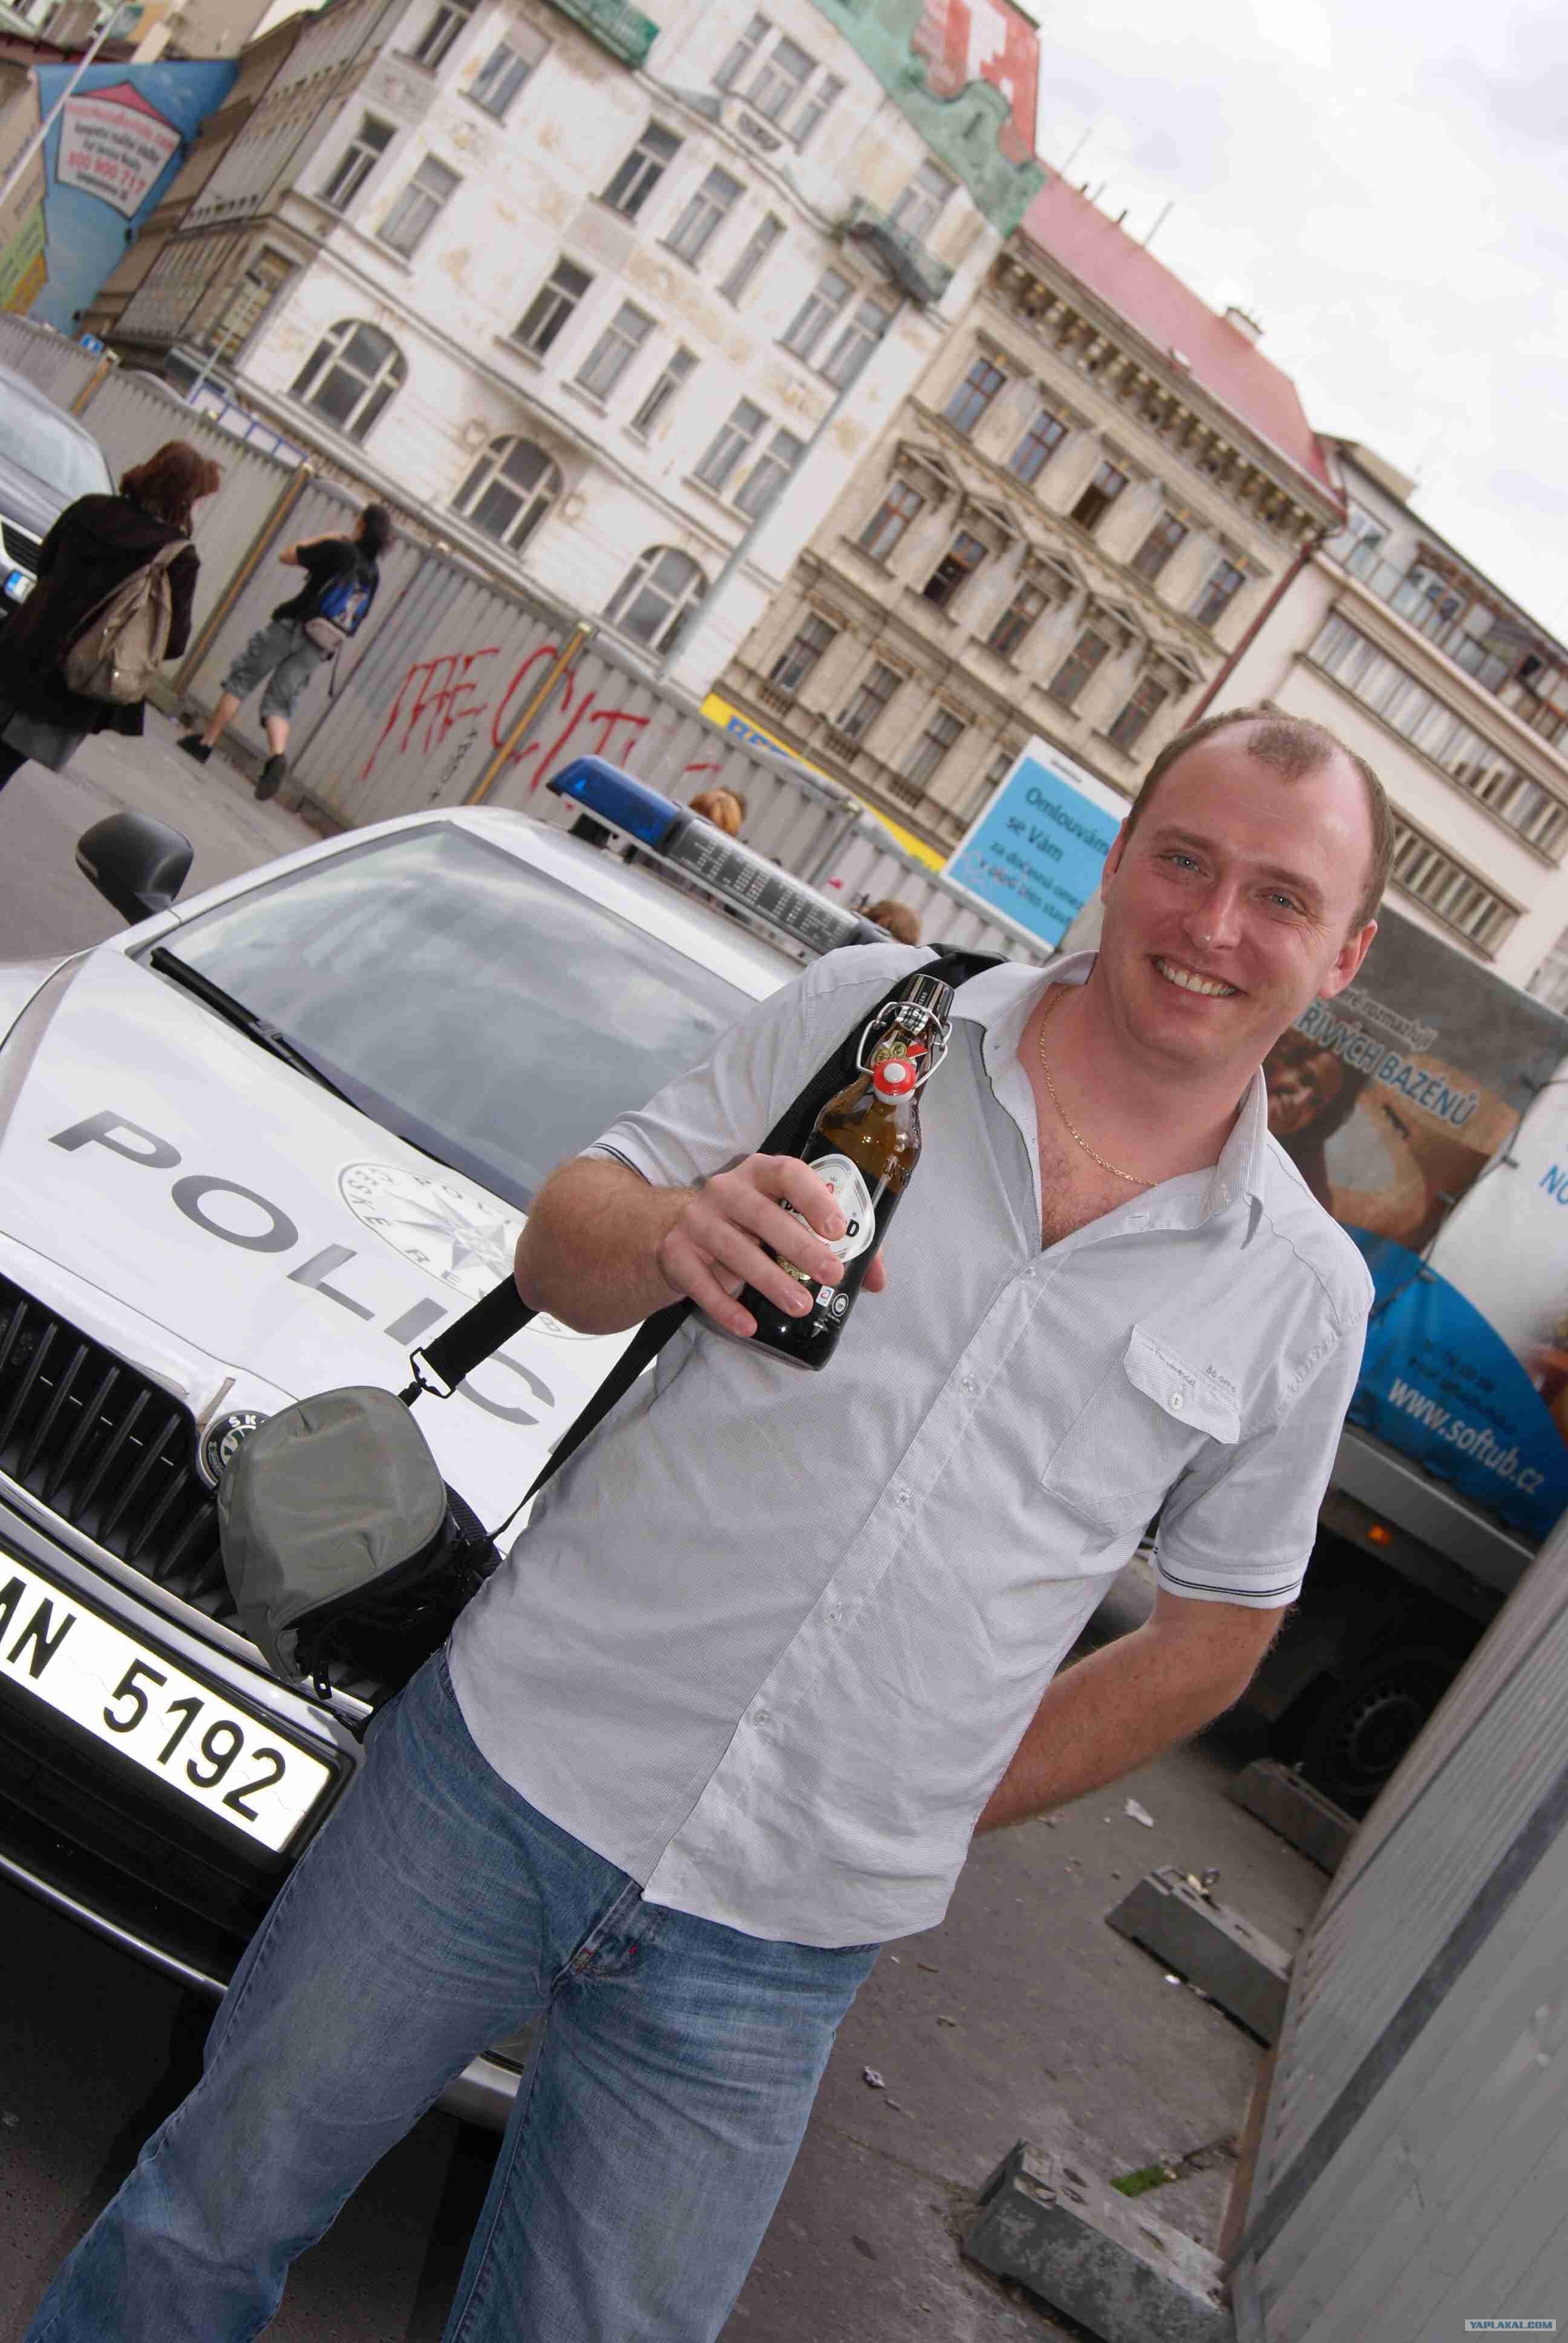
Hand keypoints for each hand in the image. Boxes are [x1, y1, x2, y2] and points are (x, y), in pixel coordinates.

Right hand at [654, 1154, 885, 1336]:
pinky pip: (699, 1283)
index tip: (837, 1228)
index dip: (813, 1197)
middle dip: (800, 1246)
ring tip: (800, 1305)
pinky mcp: (675, 1253)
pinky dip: (725, 1306)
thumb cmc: (748, 1228)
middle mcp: (725, 1190)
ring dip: (769, 1279)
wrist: (673, 1235)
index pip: (787, 1172)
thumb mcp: (784, 1223)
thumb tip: (875, 1280)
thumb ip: (832, 1244)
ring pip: (734, 1249)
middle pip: (762, 1214)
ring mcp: (696, 1220)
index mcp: (760, 1174)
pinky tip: (748, 1325)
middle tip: (831, 1274)